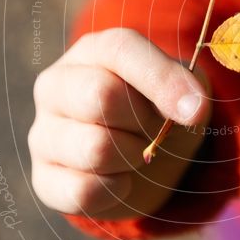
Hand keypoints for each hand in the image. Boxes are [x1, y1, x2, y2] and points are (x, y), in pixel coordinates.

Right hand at [28, 28, 210, 220]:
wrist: (149, 156)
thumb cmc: (163, 109)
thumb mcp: (184, 85)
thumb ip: (188, 83)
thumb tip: (191, 108)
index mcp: (94, 51)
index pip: (120, 49)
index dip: (162, 79)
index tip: (196, 111)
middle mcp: (56, 85)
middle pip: (101, 96)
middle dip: (145, 122)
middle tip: (156, 129)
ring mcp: (43, 132)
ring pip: (95, 149)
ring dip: (133, 157)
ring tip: (135, 152)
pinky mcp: (44, 179)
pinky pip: (83, 191)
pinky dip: (117, 191)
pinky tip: (121, 180)